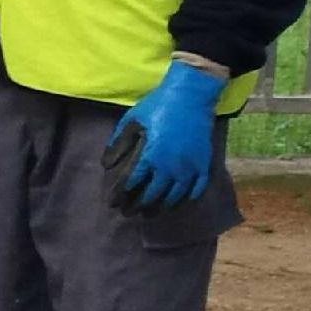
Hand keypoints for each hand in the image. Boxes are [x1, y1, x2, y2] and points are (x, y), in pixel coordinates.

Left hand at [110, 58, 223, 210]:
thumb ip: (118, 144)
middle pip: (152, 195)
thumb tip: (106, 164)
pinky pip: (196, 189)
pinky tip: (177, 203)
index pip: (131, 183)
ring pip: (174, 196)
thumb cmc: (157, 106)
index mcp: (150, 156)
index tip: (112, 203)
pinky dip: (186, 199)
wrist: (191, 95)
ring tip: (149, 214)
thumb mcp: (131, 121)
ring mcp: (189, 167)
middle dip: (137, 206)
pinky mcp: (204, 164)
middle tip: (127, 214)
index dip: (120, 195)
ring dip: (160, 207)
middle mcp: (170, 167)